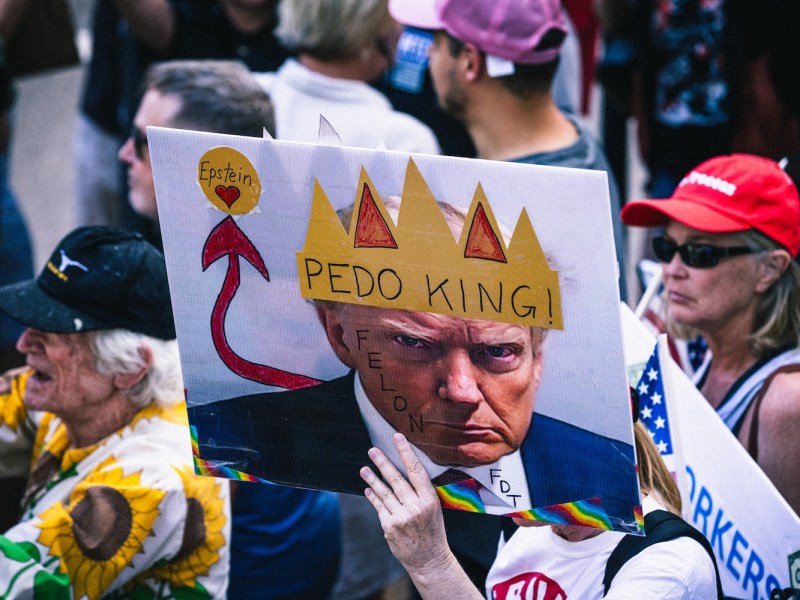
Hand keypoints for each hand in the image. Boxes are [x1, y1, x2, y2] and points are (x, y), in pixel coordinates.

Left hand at [360, 433, 454, 576]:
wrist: (430, 559)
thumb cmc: (433, 530)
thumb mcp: (435, 508)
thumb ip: (421, 492)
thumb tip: (406, 469)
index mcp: (430, 499)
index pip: (416, 471)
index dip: (405, 452)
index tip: (397, 438)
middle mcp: (415, 507)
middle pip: (396, 479)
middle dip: (383, 463)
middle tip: (373, 450)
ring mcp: (401, 517)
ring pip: (384, 493)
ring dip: (372, 479)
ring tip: (363, 469)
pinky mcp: (389, 527)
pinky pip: (379, 507)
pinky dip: (373, 497)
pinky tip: (368, 489)